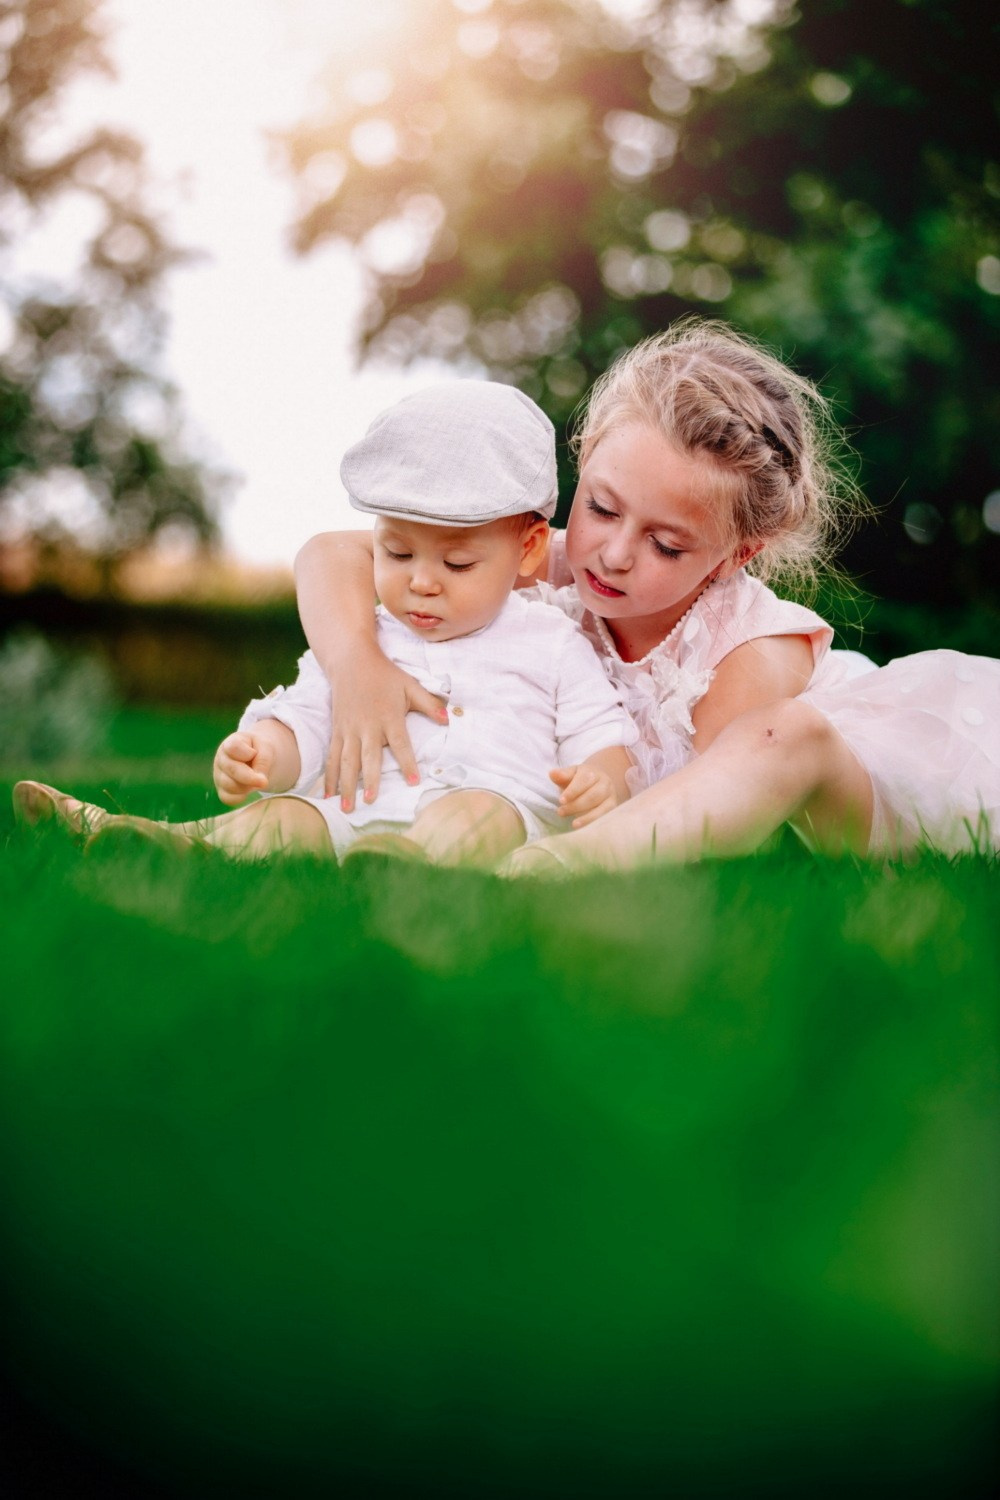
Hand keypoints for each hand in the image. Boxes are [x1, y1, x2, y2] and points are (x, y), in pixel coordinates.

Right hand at [214, 731, 274, 805]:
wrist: (256, 757)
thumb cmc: (260, 749)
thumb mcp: (266, 747)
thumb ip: (263, 760)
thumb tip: (261, 781)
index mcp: (230, 743)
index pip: (233, 748)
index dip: (246, 753)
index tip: (254, 754)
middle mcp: (221, 759)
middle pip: (232, 770)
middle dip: (250, 778)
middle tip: (264, 782)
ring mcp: (219, 775)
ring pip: (230, 786)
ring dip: (247, 787)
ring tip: (257, 781)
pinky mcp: (222, 790)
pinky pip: (229, 798)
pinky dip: (241, 797)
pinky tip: (249, 789)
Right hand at [325, 643, 447, 809]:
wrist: (351, 661)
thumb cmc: (385, 675)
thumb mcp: (410, 685)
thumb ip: (429, 704)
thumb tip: (449, 719)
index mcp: (388, 717)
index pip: (400, 744)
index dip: (407, 762)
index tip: (413, 782)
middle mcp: (367, 726)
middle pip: (367, 757)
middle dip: (368, 780)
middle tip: (370, 801)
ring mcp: (349, 730)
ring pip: (345, 761)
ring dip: (345, 785)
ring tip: (346, 807)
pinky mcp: (337, 731)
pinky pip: (332, 757)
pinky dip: (329, 776)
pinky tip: (328, 794)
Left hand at [549, 764, 620, 827]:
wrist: (597, 783)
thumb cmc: (579, 781)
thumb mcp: (570, 776)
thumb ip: (562, 775)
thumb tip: (552, 773)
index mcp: (592, 772)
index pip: (584, 780)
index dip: (572, 791)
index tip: (561, 801)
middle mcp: (604, 783)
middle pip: (593, 795)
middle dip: (576, 805)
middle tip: (561, 812)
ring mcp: (611, 796)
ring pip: (602, 807)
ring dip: (587, 817)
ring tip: (573, 824)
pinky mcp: (613, 808)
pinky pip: (606, 816)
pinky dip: (595, 822)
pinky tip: (585, 829)